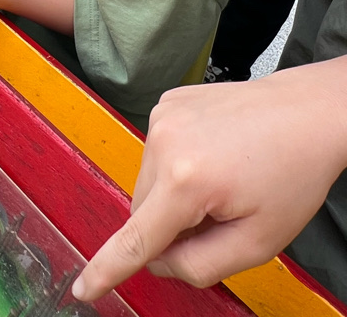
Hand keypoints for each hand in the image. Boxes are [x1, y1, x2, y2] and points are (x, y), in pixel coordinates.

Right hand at [72, 65, 346, 300]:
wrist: (307, 112)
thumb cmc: (292, 173)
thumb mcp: (257, 242)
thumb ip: (201, 265)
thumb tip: (161, 261)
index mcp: (186, 180)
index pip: (137, 239)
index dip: (107, 269)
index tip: (82, 289)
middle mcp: (164, 141)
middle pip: (143, 210)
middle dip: (171, 225)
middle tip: (219, 216)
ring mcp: (163, 115)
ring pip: (149, 181)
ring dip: (174, 192)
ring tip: (222, 178)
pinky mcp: (167, 102)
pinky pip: (158, 150)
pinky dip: (178, 162)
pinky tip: (214, 153)